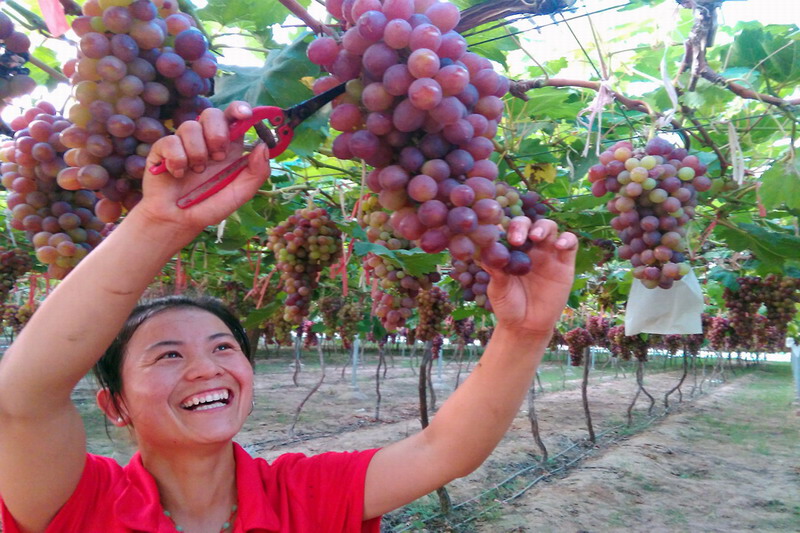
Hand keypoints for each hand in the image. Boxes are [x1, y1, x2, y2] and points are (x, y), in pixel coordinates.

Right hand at [135, 102, 270, 235]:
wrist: (179, 221)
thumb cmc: (210, 206)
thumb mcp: (240, 193)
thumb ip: (256, 172)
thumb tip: (263, 145)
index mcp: (227, 146)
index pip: (234, 116)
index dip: (239, 109)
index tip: (245, 115)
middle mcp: (206, 140)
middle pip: (211, 113)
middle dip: (217, 134)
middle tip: (217, 157)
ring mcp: (183, 142)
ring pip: (190, 126)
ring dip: (197, 153)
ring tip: (197, 172)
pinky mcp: (162, 149)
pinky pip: (171, 141)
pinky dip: (177, 161)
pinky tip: (178, 175)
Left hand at [483, 217, 577, 335]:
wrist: (527, 325)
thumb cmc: (508, 306)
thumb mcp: (498, 289)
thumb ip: (495, 270)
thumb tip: (486, 251)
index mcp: (510, 250)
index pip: (507, 229)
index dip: (504, 227)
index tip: (499, 237)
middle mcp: (529, 248)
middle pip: (528, 224)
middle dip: (522, 226)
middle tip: (517, 239)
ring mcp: (547, 253)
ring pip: (549, 228)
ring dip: (543, 227)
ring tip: (536, 237)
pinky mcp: (565, 262)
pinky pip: (570, 242)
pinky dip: (567, 239)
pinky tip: (559, 245)